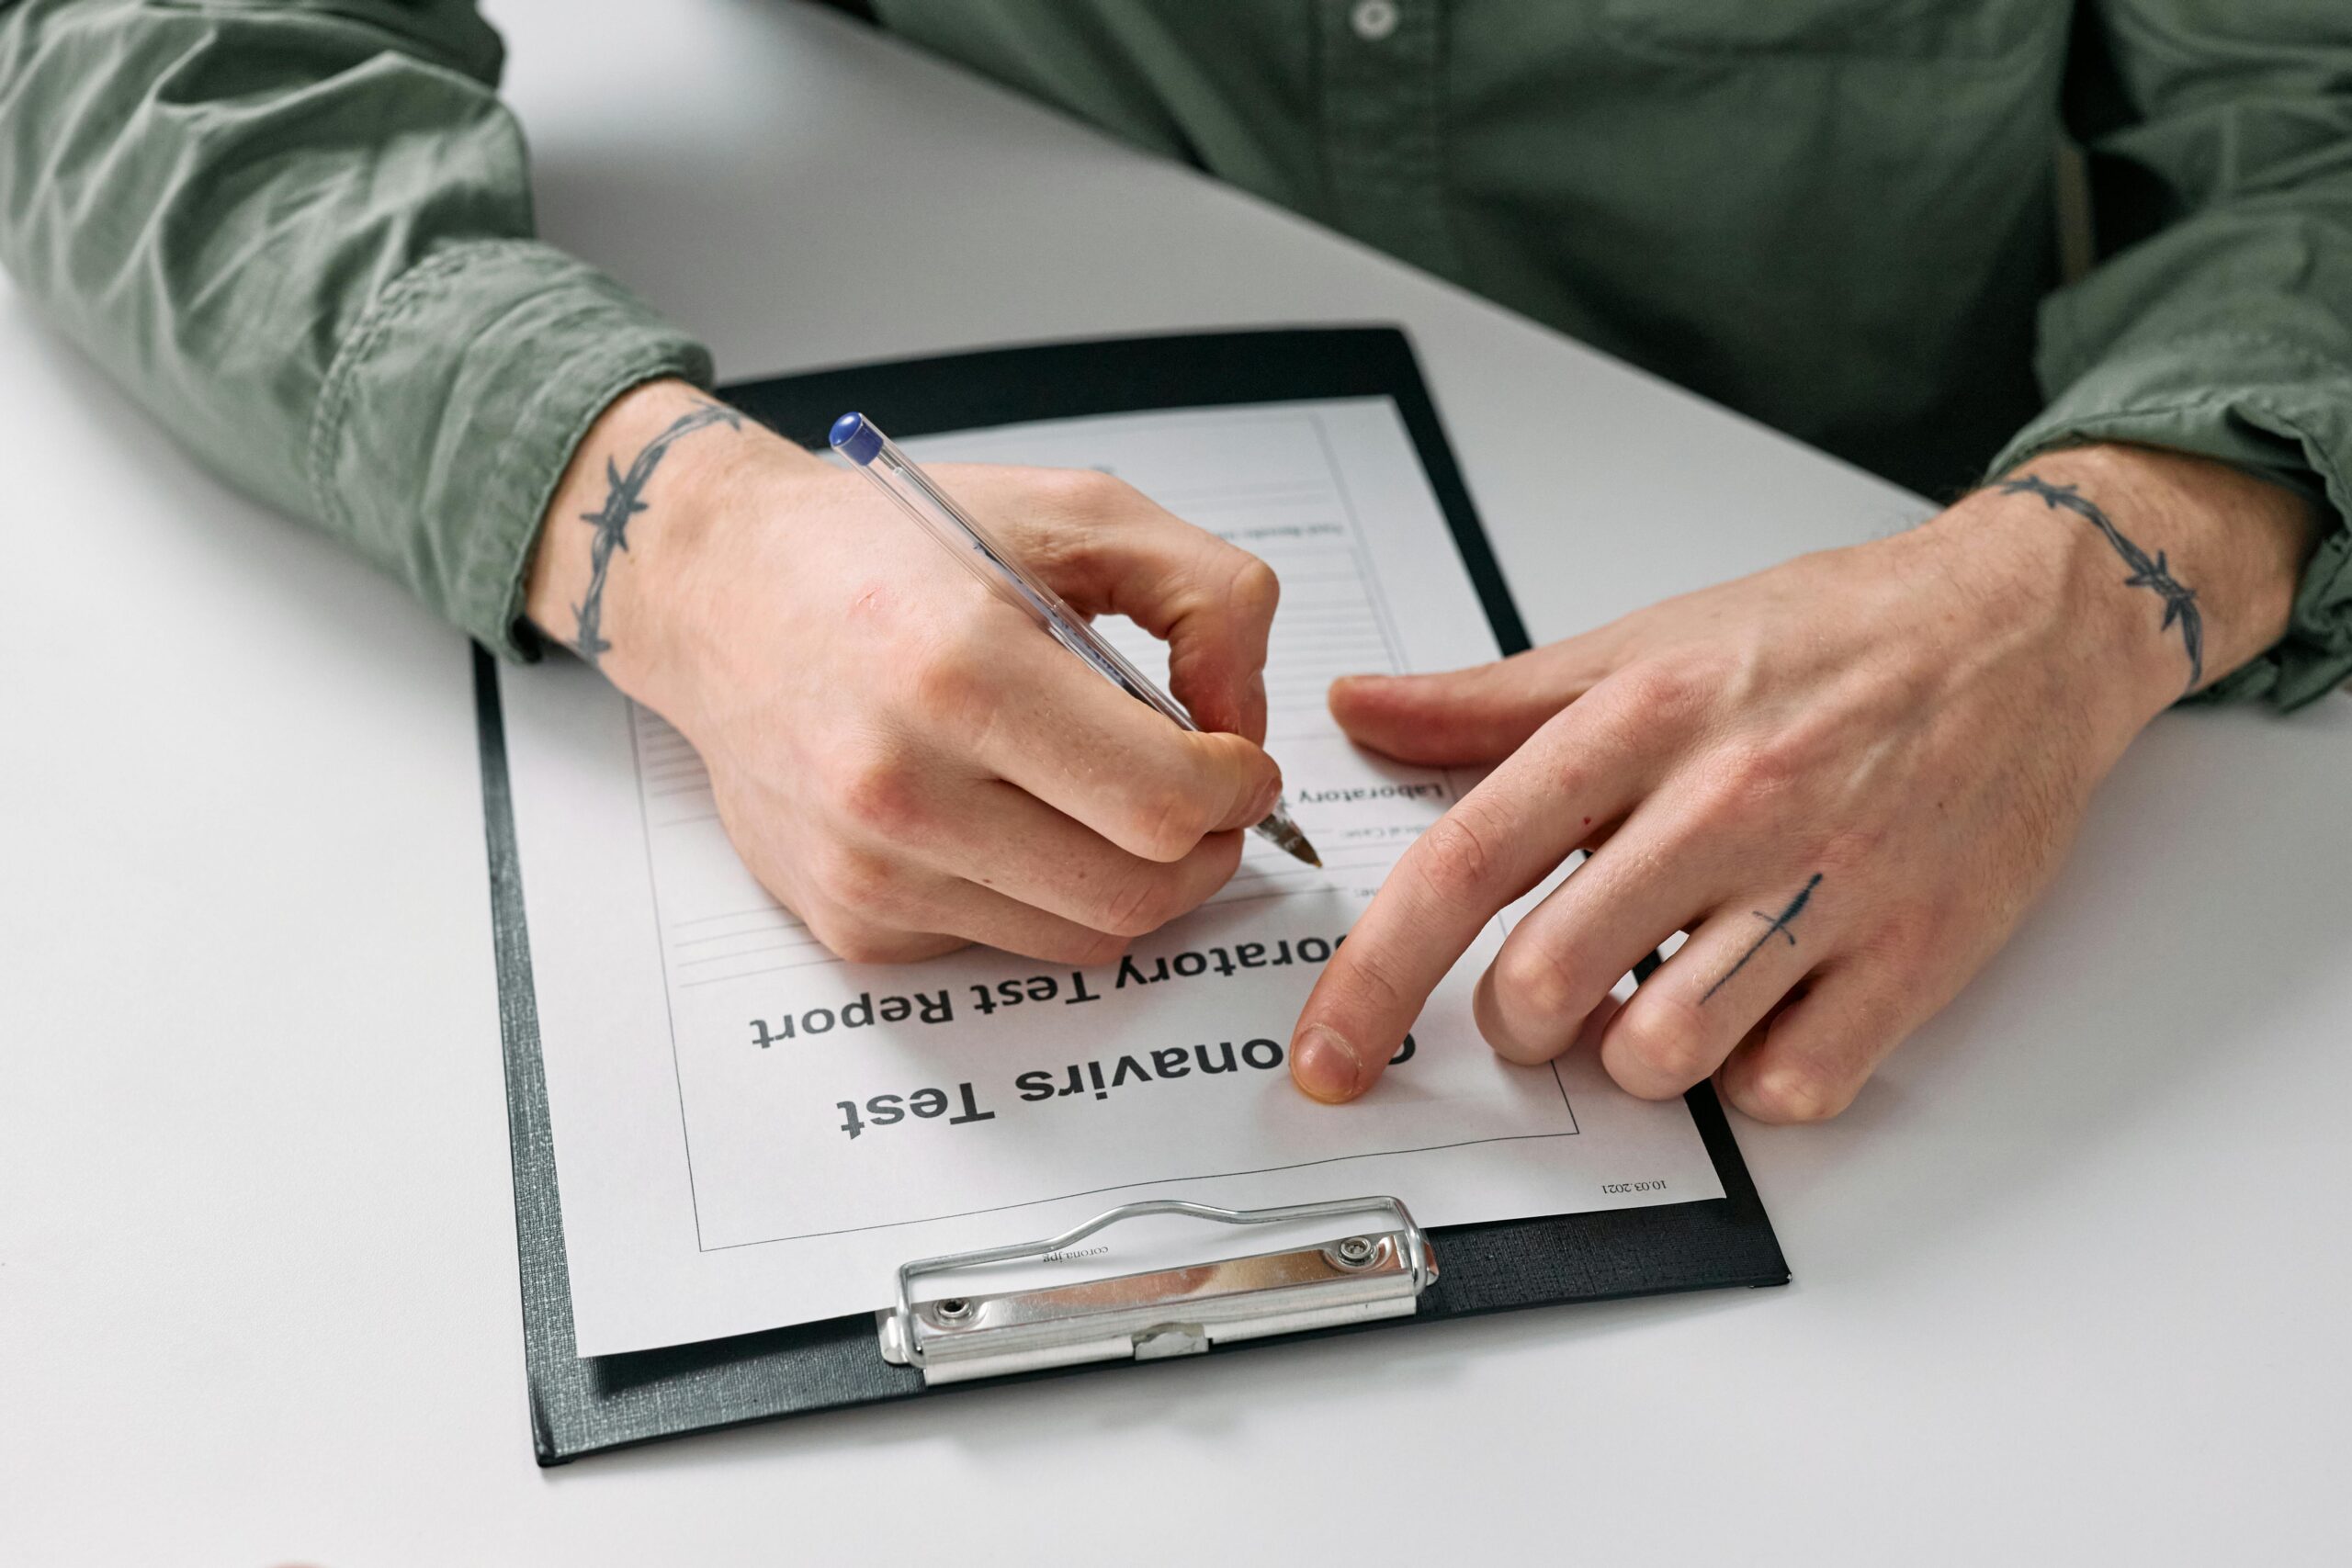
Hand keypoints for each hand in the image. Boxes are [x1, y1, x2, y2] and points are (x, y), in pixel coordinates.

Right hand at [524, 379, 1282, 963]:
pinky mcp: (850, 921)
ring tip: (1116, 801)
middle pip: (1138, 892)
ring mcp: (869, 869)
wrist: (717, 589)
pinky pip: (1007, 944)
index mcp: (962, 669)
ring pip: (1084, 936)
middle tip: (1205, 798)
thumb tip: (1244, 728)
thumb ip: (1210, 598)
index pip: (1163, 800)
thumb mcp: (1077, 510)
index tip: (1235, 759)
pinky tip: (1014, 816)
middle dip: (1207, 848)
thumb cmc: (888, 546)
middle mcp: (903, 785)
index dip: (1235, 787)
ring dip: (1134, 879)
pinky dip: (1045, 893)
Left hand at [1289, 444, 2320, 1119]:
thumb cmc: (1826, 637)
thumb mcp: (1645, 641)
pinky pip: (1791, 1088)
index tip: (1328, 1050)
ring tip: (1661, 992)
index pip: (1467, 861)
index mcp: (1642, 721)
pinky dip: (1755, 1078)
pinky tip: (1762, 1012)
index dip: (1375, 972)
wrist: (2024, 630)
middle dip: (1520, 1019)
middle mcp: (1729, 803)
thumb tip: (1357, 712)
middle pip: (1550, 982)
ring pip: (1664, 1051)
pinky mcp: (1918, 957)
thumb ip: (1490, 701)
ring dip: (1634, 1053)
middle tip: (1545, 991)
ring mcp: (1830, 885)